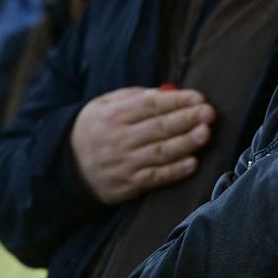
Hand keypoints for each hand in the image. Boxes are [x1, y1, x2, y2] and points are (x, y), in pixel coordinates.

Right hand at [70, 87, 214, 204]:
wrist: (68, 166)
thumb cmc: (94, 130)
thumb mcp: (104, 105)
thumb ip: (133, 97)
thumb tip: (166, 93)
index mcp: (112, 115)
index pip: (150, 105)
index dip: (176, 101)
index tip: (198, 98)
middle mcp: (118, 139)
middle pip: (158, 127)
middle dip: (187, 119)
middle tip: (209, 113)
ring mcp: (124, 163)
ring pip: (160, 152)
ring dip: (186, 142)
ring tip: (206, 133)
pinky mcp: (128, 184)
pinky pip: (155, 177)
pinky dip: (175, 171)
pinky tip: (192, 163)